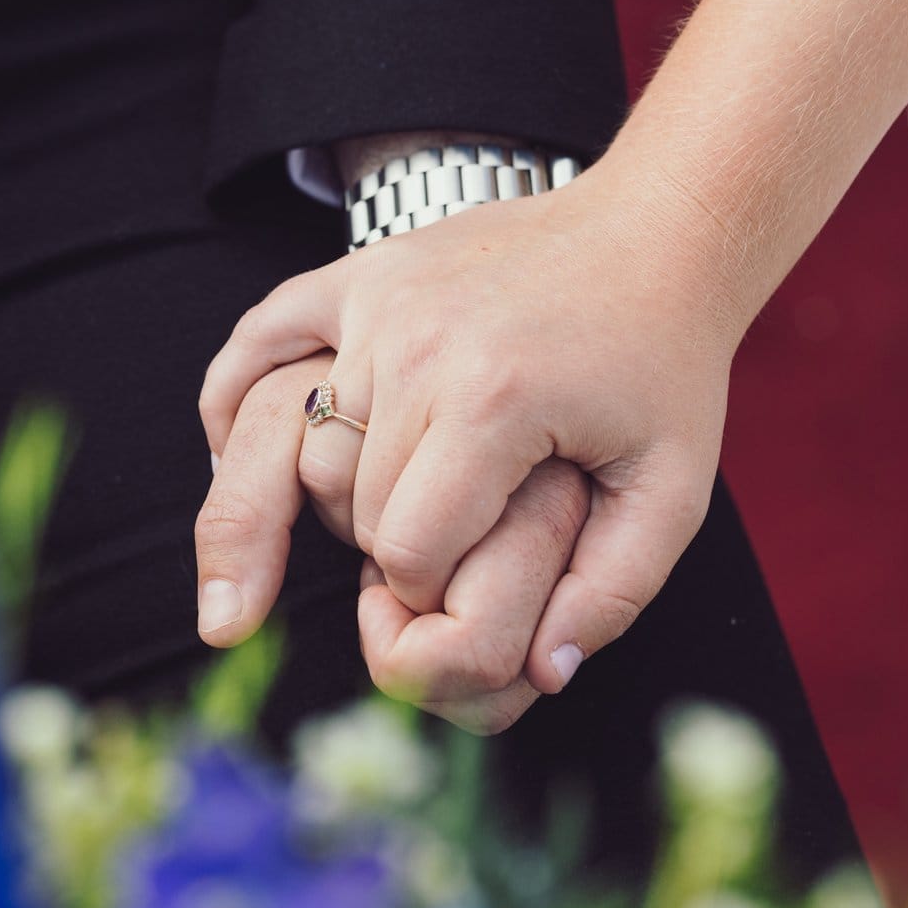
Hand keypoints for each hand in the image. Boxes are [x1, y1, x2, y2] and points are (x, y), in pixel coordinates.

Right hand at [200, 163, 744, 697]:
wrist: (657, 232)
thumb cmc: (665, 367)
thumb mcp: (673, 489)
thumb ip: (614, 593)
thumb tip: (542, 675)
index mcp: (494, 400)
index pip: (407, 552)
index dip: (433, 593)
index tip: (470, 586)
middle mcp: (419, 343)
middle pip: (348, 506)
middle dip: (392, 548)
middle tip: (450, 545)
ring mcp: (378, 298)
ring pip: (302, 445)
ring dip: (337, 491)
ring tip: (394, 502)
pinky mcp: (357, 271)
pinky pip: (255, 344)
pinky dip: (234, 404)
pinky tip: (236, 456)